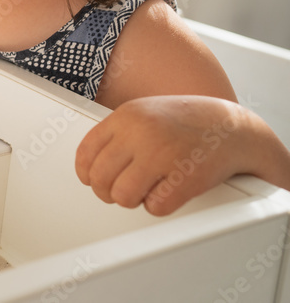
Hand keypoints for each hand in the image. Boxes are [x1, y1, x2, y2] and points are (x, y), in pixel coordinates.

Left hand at [75, 95, 249, 215]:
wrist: (232, 128)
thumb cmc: (187, 122)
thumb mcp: (144, 112)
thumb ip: (117, 133)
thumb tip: (88, 164)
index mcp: (126, 116)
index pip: (86, 153)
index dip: (87, 174)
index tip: (93, 180)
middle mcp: (140, 134)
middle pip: (100, 178)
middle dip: (106, 192)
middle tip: (119, 191)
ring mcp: (162, 155)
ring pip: (122, 196)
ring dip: (131, 200)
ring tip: (144, 191)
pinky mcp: (184, 178)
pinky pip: (154, 206)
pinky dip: (158, 205)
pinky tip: (166, 192)